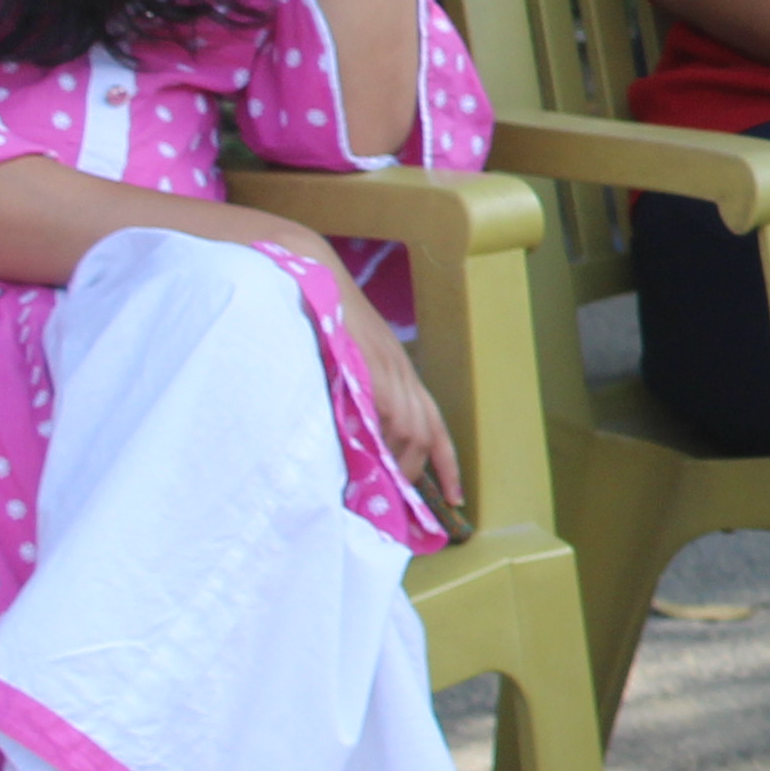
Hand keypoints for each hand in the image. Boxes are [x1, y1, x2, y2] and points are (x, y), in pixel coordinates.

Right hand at [332, 283, 461, 527]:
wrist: (314, 273)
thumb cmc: (323, 320)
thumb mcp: (346, 364)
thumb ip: (354, 399)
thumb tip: (352, 441)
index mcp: (401, 375)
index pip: (436, 426)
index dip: (447, 464)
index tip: (455, 496)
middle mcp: (403, 372)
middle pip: (427, 434)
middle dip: (417, 470)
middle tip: (397, 497)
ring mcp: (388, 365)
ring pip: (411, 426)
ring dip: (398, 459)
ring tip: (377, 482)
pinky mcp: (368, 360)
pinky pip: (388, 405)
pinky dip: (384, 432)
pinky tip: (371, 449)